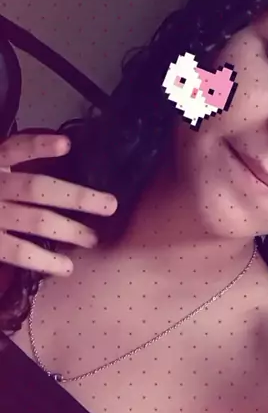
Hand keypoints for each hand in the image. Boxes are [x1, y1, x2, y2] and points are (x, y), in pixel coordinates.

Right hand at [0, 133, 117, 275]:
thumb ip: (11, 161)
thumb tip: (61, 151)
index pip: (15, 149)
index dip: (39, 146)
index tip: (66, 145)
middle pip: (37, 188)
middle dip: (77, 197)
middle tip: (110, 206)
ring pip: (35, 221)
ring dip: (69, 230)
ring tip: (93, 239)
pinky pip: (16, 252)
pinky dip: (42, 260)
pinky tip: (65, 268)